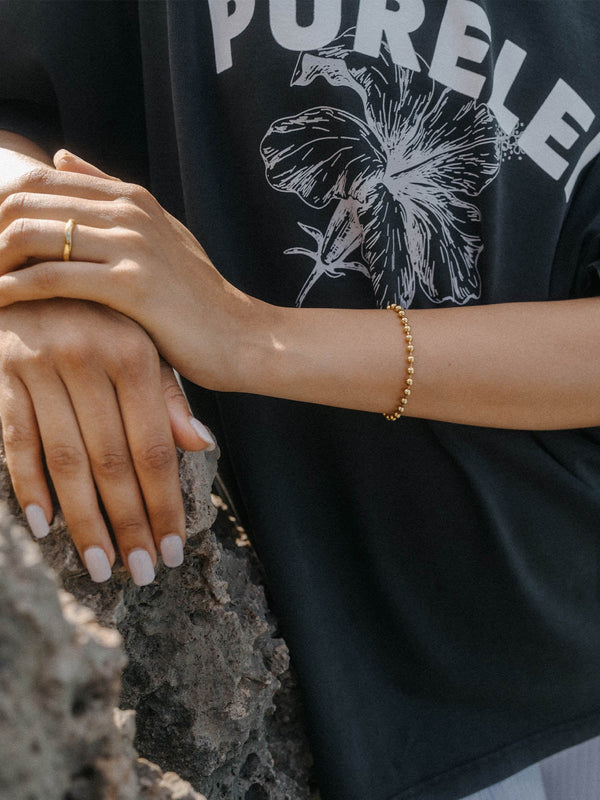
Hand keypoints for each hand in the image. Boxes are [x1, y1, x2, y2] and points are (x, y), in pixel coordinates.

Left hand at [0, 152, 263, 390]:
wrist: (242, 337)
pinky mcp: (133, 286)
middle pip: (25, 201)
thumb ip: (108, 194)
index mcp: (131, 196)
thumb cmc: (197, 296)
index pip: (38, 180)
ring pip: (31, 235)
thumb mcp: (158, 234)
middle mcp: (129, 211)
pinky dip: (13, 291)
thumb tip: (59, 155)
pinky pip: (52, 279)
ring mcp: (132, 245)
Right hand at [0, 298, 215, 583]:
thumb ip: (169, 392)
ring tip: (100, 567)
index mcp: (135, 352)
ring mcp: (42, 364)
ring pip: (66, 460)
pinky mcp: (2, 371)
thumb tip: (202, 444)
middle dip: (130, 524)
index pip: (156, 447)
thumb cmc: (98, 313)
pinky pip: (16, 439)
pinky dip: (28, 485)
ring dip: (83, 521)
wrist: (28, 265)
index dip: (166, 503)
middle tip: (143, 572)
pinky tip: (42, 527)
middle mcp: (90, 358)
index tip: (174, 550)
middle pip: (114, 462)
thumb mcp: (142, 340)